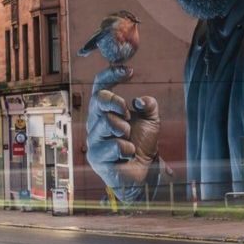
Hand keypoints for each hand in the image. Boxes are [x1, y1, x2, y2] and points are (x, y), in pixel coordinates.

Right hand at [86, 66, 159, 202]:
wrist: (144, 172)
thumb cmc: (142, 143)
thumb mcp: (151, 119)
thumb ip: (148, 105)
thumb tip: (138, 101)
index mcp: (104, 110)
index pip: (100, 86)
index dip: (111, 75)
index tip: (130, 70)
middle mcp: (94, 122)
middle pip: (99, 100)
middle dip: (116, 102)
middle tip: (127, 112)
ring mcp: (93, 140)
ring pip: (107, 123)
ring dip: (124, 129)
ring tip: (129, 139)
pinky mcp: (96, 158)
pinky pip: (115, 146)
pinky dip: (128, 149)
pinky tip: (128, 155)